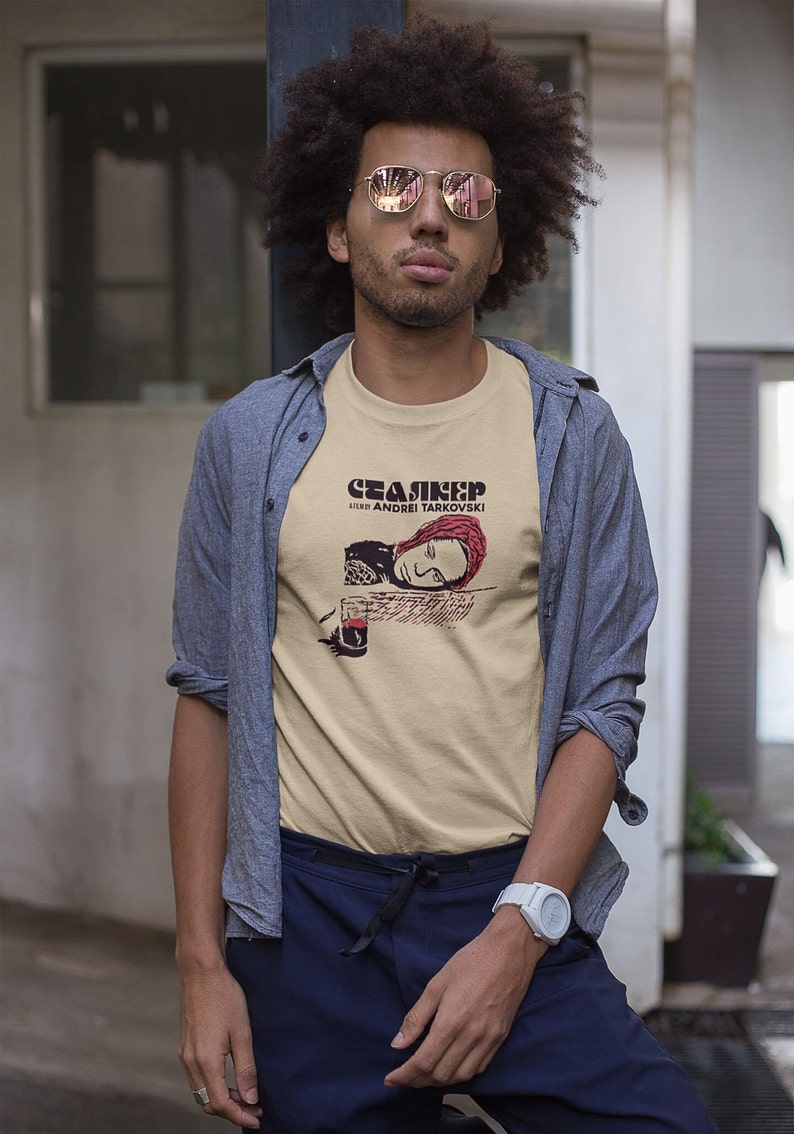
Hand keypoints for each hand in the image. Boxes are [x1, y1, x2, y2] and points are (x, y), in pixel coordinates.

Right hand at [178, 962, 261, 1128]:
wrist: (201, 973)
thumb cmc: (224, 997)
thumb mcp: (242, 1032)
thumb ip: (246, 1068)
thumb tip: (249, 1098)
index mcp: (206, 1060)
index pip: (220, 1104)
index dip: (239, 1116)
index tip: (256, 1119)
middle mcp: (191, 1062)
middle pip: (208, 1103)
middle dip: (231, 1111)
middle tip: (254, 1108)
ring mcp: (185, 1055)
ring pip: (201, 1092)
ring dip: (221, 1099)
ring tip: (244, 1095)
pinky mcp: (185, 1047)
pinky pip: (196, 1078)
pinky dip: (212, 1086)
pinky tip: (228, 1079)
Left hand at [385, 910, 544, 1088]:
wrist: (508, 952)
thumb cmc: (471, 962)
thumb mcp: (436, 984)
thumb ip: (416, 1017)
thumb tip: (398, 1044)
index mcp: (452, 1021)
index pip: (424, 1062)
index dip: (404, 1075)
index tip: (391, 1079)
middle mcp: (471, 1036)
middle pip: (441, 1074)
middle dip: (418, 1081)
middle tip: (404, 1076)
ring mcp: (489, 1040)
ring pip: (461, 1076)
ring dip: (439, 1081)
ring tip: (424, 1075)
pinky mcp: (500, 1039)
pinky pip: (479, 1068)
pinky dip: (461, 1074)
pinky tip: (451, 1066)